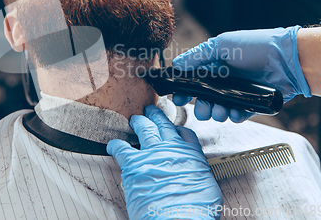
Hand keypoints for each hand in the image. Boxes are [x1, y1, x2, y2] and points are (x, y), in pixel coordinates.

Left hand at [107, 105, 222, 219]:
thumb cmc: (195, 211)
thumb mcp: (207, 186)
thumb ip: (197, 173)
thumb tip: (194, 176)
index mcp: (191, 154)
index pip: (184, 133)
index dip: (177, 129)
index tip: (173, 129)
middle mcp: (171, 148)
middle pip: (162, 125)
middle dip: (156, 116)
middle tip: (150, 111)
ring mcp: (151, 153)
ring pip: (144, 129)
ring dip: (138, 122)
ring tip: (135, 119)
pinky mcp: (133, 164)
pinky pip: (121, 148)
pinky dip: (116, 145)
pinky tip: (113, 144)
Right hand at [172, 26, 311, 122]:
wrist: (289, 59)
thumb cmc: (256, 46)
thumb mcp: (222, 45)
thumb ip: (197, 56)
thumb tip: (176, 65)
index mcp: (216, 64)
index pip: (194, 79)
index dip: (185, 89)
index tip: (177, 97)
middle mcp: (226, 79)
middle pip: (206, 97)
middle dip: (201, 106)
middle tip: (201, 108)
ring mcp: (239, 92)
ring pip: (221, 108)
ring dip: (216, 112)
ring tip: (219, 112)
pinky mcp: (253, 103)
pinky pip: (240, 114)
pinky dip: (235, 116)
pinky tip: (235, 114)